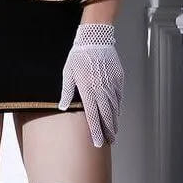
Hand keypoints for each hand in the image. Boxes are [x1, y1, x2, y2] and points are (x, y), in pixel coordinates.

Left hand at [58, 23, 123, 147]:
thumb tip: (63, 107)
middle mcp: (102, 90)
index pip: (93, 118)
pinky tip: (117, 114)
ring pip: (115, 108)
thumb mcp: (68, 74)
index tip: (97, 143)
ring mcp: (112, 85)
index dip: (96, 132)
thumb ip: (67, 92)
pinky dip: (118, 107)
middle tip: (109, 142)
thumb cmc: (79, 56)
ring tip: (113, 132)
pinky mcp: (118, 79)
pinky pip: (119, 97)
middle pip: (107, 117)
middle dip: (108, 131)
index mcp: (88, 91)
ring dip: (114, 122)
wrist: (95, 39)